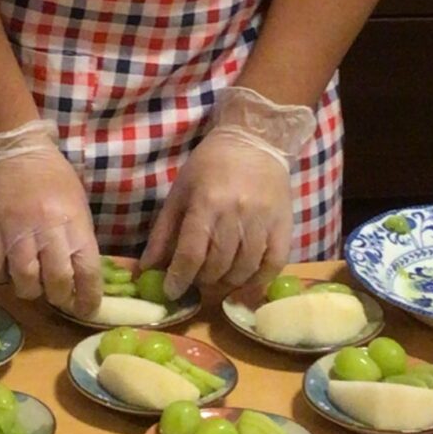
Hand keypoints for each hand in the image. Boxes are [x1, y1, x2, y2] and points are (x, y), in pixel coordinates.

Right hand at [0, 139, 102, 312]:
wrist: (10, 149)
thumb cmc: (50, 177)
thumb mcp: (77, 203)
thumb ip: (79, 238)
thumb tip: (83, 276)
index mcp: (74, 221)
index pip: (87, 271)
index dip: (88, 298)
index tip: (86, 309)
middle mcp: (47, 228)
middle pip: (56, 281)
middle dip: (59, 296)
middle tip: (56, 294)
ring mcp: (14, 230)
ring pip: (24, 280)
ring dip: (29, 289)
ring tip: (30, 282)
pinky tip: (4, 266)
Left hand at [144, 131, 291, 299]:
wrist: (254, 141)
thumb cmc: (210, 166)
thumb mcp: (180, 193)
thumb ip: (164, 232)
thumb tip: (147, 269)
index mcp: (206, 203)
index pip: (192, 253)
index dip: (179, 278)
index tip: (171, 292)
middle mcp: (236, 213)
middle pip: (218, 265)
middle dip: (202, 280)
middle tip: (195, 280)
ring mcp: (263, 221)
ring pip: (244, 268)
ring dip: (227, 283)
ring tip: (216, 280)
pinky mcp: (284, 225)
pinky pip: (274, 264)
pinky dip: (258, 281)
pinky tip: (245, 285)